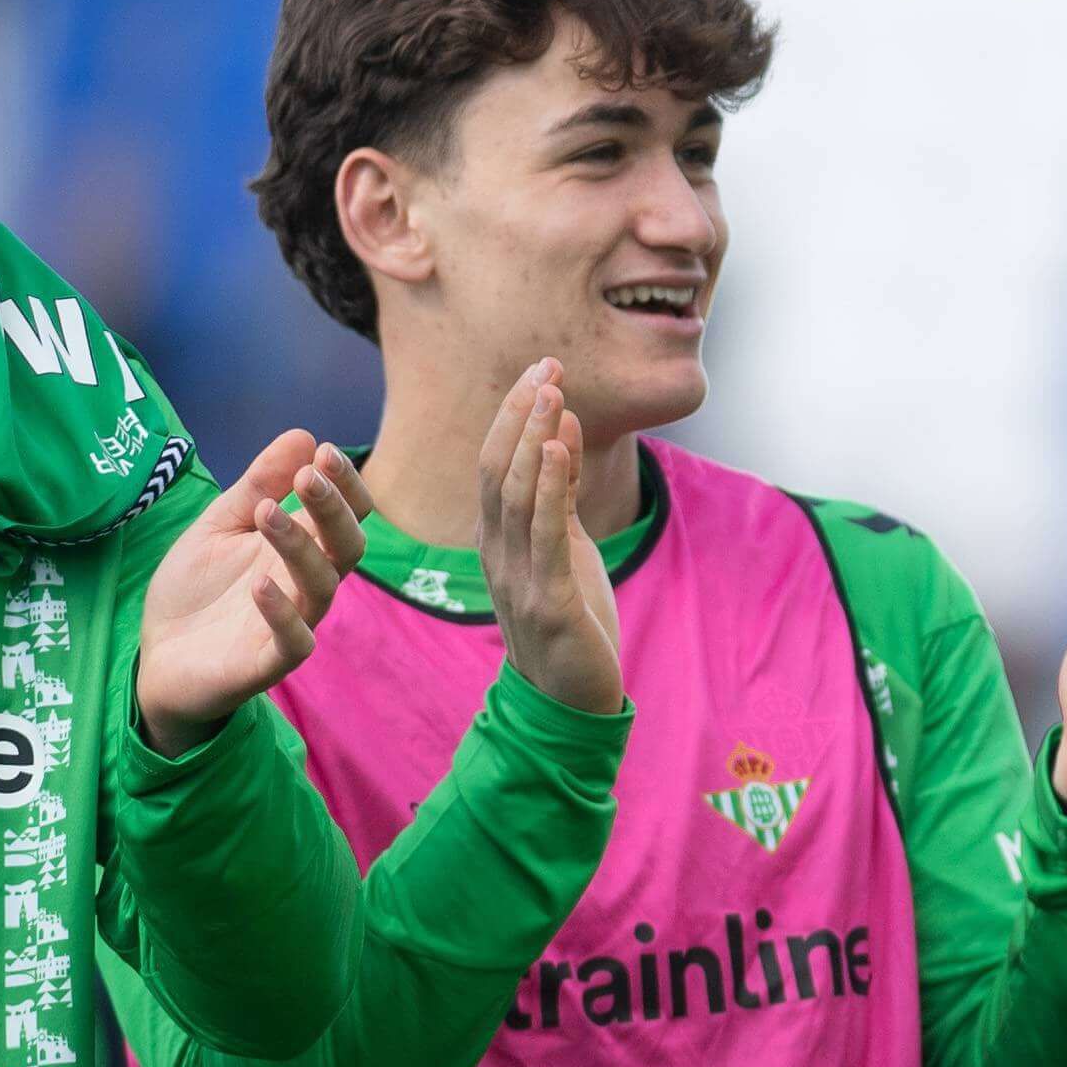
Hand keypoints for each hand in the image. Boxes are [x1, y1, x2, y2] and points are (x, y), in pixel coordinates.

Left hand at [132, 430, 372, 754]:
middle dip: (333, 509)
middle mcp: (306, 584)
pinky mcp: (268, 662)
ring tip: (266, 513)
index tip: (324, 451)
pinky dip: (281, 611)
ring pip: (322, 585)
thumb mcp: (219, 524)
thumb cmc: (197, 590)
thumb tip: (304, 434)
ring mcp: (293, 623)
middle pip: (348, 546)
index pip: (347, 514)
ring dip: (300, 546)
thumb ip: (258, 484)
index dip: (345, 484)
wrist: (158, 656)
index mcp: (302, 548)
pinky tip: (260, 583)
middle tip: (307, 476)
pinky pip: (293, 640)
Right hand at [474, 362, 621, 714]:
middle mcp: (497, 553)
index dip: (514, 414)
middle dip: (520, 413)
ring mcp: (517, 577)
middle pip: (497, 469)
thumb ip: (562, 491)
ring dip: (533, 438)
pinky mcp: (547, 602)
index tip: (542, 367)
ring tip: (551, 392)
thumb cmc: (570, 622)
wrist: (571, 703)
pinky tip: (557, 449)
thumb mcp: (566, 545)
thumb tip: (561, 426)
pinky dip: (550, 487)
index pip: (495, 464)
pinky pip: (543, 536)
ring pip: (516, 495)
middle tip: (546, 363)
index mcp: (497, 539)